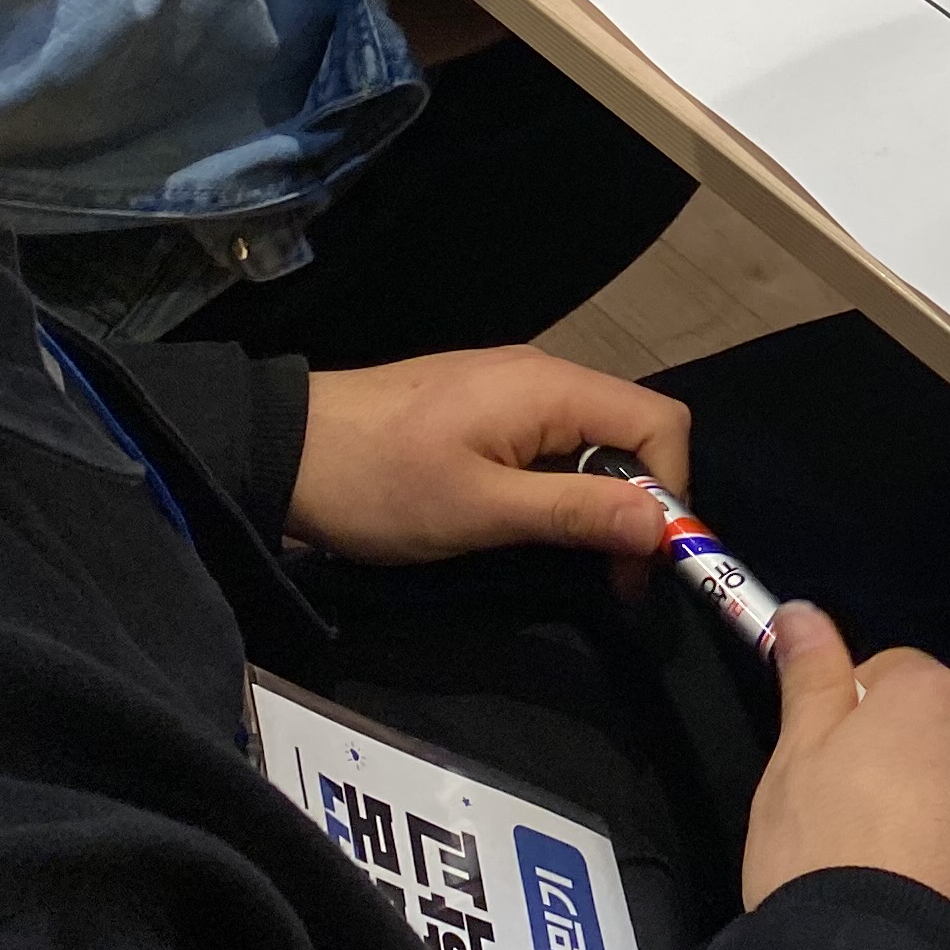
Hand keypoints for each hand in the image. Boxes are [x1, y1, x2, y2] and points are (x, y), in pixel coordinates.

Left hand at [286, 347, 690, 567]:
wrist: (278, 450)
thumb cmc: (379, 484)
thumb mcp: (480, 511)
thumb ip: (575, 511)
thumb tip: (662, 524)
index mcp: (551, 388)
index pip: (661, 423)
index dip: (671, 491)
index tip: (641, 561)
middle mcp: (544, 374)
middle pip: (633, 430)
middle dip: (638, 502)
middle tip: (611, 575)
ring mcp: (513, 387)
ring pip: (594, 439)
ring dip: (598, 499)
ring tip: (569, 556)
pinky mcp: (485, 406)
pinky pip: (555, 440)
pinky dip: (563, 485)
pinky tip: (530, 524)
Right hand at [741, 603, 949, 949]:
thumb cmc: (819, 857)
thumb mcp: (792, 762)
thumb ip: (810, 678)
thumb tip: (804, 612)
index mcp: (929, 699)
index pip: (898, 676)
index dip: (863, 719)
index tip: (839, 771)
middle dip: (921, 769)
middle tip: (873, 834)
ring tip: (919, 881)